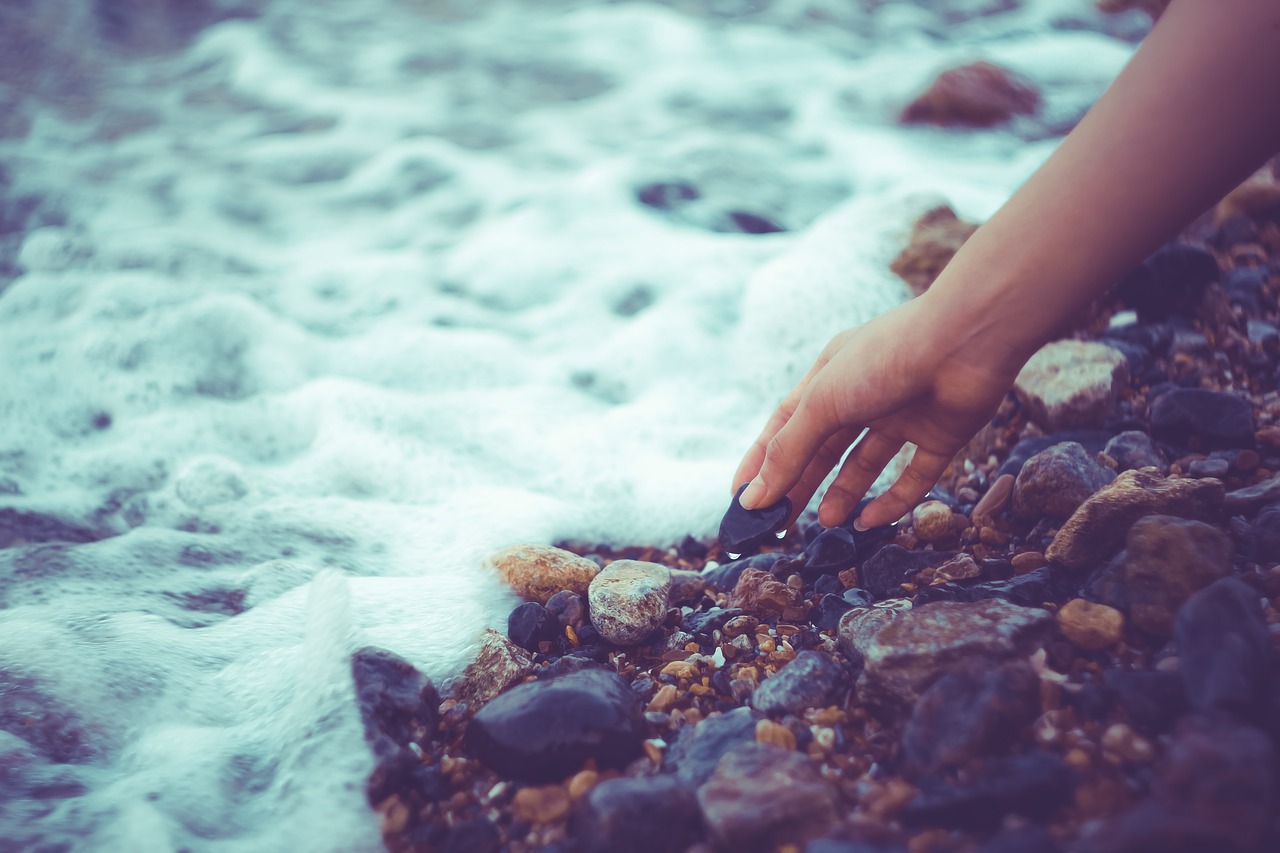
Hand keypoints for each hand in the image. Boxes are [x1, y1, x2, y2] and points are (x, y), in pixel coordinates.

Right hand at [731, 293, 1020, 529]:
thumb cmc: (885, 359)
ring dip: (843, 494)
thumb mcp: (823, 403)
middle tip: (780, 524)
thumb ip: (788, 452)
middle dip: (800, 485)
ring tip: (826, 522)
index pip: (785, 424)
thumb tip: (752, 498)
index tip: (742, 497)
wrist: (967, 340)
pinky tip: (870, 522)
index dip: (763, 461)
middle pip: (823, 449)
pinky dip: (893, 501)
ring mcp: (904, 414)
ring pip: (866, 463)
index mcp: (829, 375)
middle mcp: (864, 393)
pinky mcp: (941, 433)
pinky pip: (914, 475)